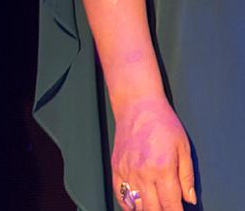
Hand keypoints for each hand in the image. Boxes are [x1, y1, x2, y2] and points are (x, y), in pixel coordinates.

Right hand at [110, 95, 196, 209]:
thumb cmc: (163, 123)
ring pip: (135, 204)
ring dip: (146, 209)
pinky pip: (120, 194)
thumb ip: (187, 177)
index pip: (171, 205)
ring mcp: (126, 171)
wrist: (137, 106)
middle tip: (169, 209)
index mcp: (162, 169)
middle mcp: (142, 173)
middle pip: (152, 208)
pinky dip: (128, 204)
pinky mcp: (116, 167)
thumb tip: (189, 199)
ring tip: (155, 207)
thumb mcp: (184, 148)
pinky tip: (137, 205)